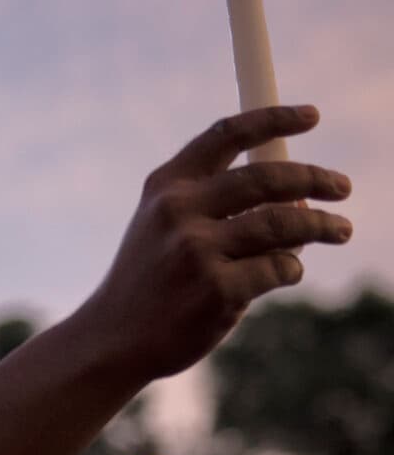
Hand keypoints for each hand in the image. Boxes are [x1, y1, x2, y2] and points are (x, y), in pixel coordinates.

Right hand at [79, 106, 350, 382]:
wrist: (112, 339)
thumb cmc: (149, 280)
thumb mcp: (162, 226)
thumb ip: (215, 202)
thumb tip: (298, 195)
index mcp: (166, 186)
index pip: (226, 135)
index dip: (273, 118)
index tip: (311, 115)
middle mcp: (178, 211)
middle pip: (267, 177)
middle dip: (315, 177)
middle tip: (342, 186)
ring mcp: (197, 251)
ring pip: (285, 223)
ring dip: (323, 225)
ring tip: (340, 230)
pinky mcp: (218, 290)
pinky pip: (279, 268)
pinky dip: (291, 270)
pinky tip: (285, 274)